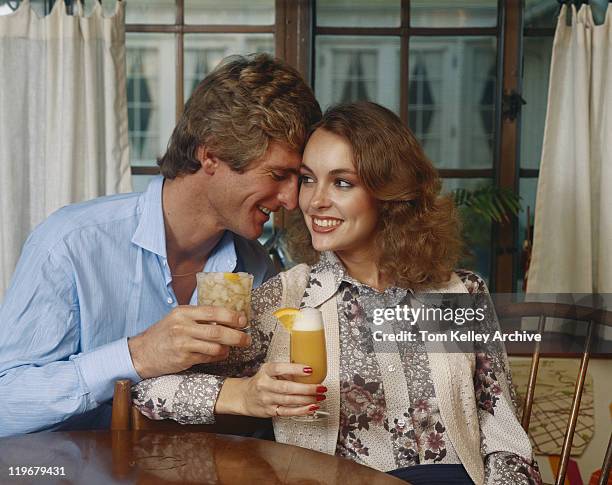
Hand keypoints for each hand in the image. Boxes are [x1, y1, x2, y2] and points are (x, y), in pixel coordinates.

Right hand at [128, 305, 249, 378]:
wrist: (142, 353)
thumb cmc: (163, 334)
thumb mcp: (177, 318)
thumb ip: (198, 316)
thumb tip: (226, 316)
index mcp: (183, 312)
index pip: (213, 311)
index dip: (231, 316)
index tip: (243, 320)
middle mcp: (183, 326)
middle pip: (217, 330)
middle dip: (236, 335)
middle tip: (247, 338)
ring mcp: (183, 344)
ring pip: (215, 346)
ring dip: (228, 348)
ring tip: (233, 347)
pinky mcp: (184, 359)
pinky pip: (208, 358)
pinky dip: (218, 356)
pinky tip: (221, 354)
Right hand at [216, 363, 326, 417]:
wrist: (243, 397)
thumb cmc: (260, 381)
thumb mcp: (269, 370)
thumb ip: (286, 370)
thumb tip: (308, 369)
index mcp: (266, 371)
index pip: (280, 368)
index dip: (296, 369)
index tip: (310, 369)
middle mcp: (265, 385)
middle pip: (287, 387)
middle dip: (306, 388)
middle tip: (320, 387)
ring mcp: (267, 399)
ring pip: (289, 400)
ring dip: (308, 399)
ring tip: (320, 396)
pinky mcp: (270, 411)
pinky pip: (288, 412)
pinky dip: (301, 410)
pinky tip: (311, 407)